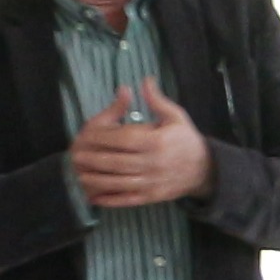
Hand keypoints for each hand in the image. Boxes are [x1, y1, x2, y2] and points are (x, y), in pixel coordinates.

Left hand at [70, 82, 208, 209]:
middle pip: (118, 162)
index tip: (85, 135)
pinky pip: (128, 199)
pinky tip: (95, 197)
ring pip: (120, 182)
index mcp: (157, 142)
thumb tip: (144, 80)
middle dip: (94, 160)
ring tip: (79, 175)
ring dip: (97, 180)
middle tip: (75, 156)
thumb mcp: (175, 116)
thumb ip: (157, 100)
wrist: (205, 169)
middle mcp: (153, 164)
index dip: (103, 137)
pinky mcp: (152, 197)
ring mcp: (152, 183)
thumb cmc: (186, 140)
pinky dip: (111, 199)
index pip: (124, 139)